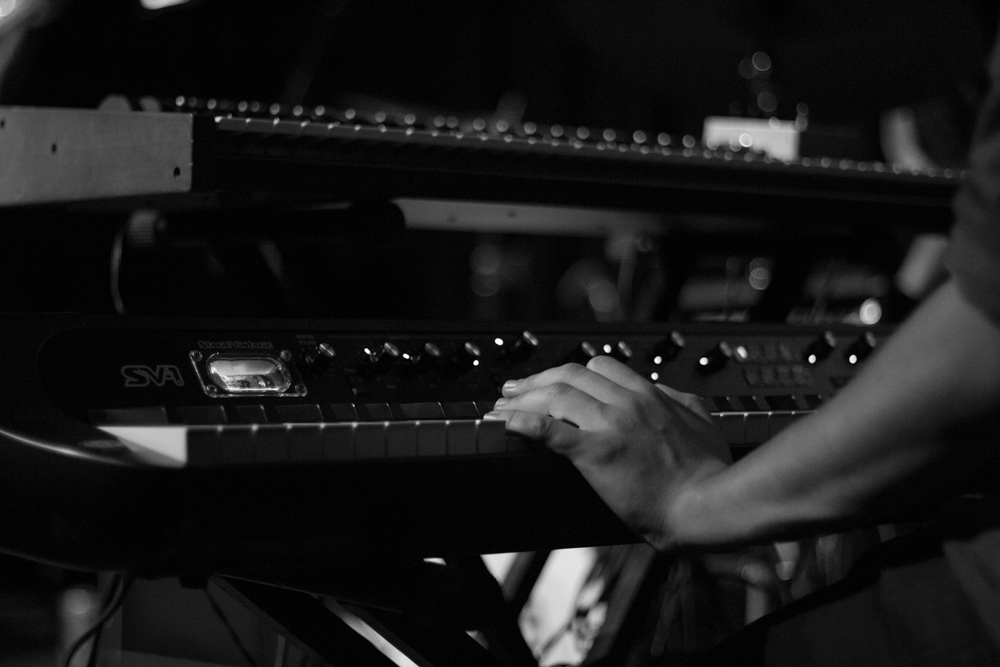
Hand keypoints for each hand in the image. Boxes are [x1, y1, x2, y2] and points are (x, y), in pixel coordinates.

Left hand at [486, 356, 729, 550]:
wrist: (708, 504)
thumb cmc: (710, 471)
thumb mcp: (702, 421)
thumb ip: (681, 401)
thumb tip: (666, 391)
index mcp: (650, 394)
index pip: (601, 366)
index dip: (571, 373)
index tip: (555, 382)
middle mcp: (626, 402)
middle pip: (570, 375)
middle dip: (537, 379)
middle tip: (514, 388)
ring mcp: (610, 426)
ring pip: (555, 396)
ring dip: (523, 399)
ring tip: (502, 407)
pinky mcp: (595, 453)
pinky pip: (550, 431)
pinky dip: (523, 423)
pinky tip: (507, 423)